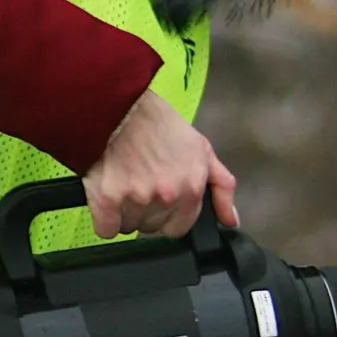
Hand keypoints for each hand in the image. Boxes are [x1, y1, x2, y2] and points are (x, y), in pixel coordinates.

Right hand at [83, 89, 239, 238]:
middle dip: (145, 212)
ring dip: (123, 213)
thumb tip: (231, 220)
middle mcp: (167, 196)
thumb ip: (222, 188)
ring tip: (123, 183)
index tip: (159, 203)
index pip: (179, 228)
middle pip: (152, 227)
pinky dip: (104, 218)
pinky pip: (105, 229)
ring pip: (129, 226)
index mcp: (191, 188)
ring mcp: (137, 198)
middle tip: (138, 184)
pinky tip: (106, 196)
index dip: (167, 217)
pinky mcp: (107, 198)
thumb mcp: (203, 151)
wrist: (120, 107)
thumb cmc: (159, 125)